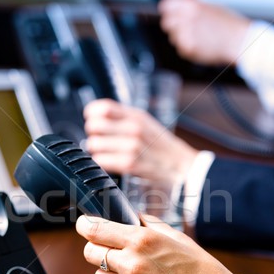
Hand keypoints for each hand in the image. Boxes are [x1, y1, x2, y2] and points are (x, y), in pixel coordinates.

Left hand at [76, 214, 237, 273]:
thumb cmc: (200, 270)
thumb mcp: (177, 237)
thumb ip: (149, 224)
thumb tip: (130, 216)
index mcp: (142, 240)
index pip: (95, 229)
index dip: (85, 226)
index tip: (84, 226)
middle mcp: (132, 264)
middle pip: (91, 254)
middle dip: (98, 251)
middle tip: (112, 255)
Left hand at [83, 98, 197, 181]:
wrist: (181, 166)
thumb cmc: (161, 146)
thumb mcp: (145, 123)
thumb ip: (123, 117)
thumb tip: (97, 116)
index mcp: (136, 115)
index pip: (102, 107)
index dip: (91, 114)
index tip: (93, 120)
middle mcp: (133, 128)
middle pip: (93, 125)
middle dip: (92, 134)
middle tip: (99, 139)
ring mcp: (131, 146)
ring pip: (94, 144)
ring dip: (96, 151)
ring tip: (106, 153)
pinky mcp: (130, 164)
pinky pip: (101, 160)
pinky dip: (101, 163)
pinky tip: (110, 163)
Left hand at [158, 0, 250, 65]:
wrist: (239, 41)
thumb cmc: (229, 24)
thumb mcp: (210, 7)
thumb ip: (192, 7)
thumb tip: (178, 8)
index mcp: (191, 5)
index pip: (167, 5)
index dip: (167, 10)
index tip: (167, 12)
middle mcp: (186, 18)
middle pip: (166, 22)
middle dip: (173, 25)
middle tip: (184, 27)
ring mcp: (186, 35)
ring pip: (173, 37)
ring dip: (181, 37)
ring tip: (199, 36)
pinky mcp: (188, 49)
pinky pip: (181, 48)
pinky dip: (188, 47)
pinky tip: (201, 44)